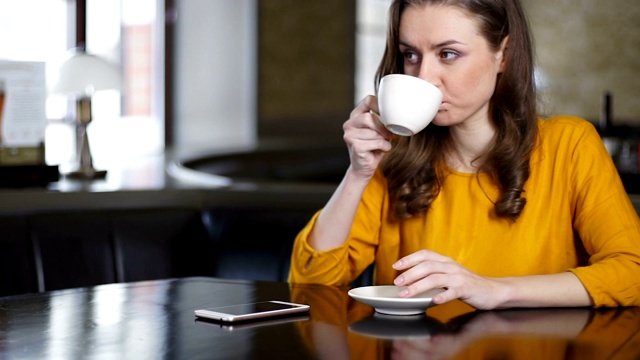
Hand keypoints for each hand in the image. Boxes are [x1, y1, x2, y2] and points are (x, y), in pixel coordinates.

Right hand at [343, 95, 392, 178]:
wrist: (363, 168)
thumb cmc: (373, 147)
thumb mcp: (378, 130)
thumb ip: (381, 120)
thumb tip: (395, 114)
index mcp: (355, 116)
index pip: (368, 101)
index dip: (380, 106)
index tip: (388, 115)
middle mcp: (349, 124)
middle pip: (369, 117)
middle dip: (383, 127)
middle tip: (388, 135)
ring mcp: (349, 135)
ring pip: (374, 131)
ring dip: (384, 139)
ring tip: (384, 143)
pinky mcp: (355, 146)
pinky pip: (376, 142)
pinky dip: (384, 146)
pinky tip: (382, 149)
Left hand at [392, 250, 506, 309]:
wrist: (492, 290)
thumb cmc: (467, 284)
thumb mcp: (449, 274)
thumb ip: (433, 274)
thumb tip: (410, 279)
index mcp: (445, 261)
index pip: (424, 254)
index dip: (409, 258)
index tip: (396, 265)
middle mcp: (451, 266)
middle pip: (427, 266)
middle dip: (410, 273)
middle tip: (397, 282)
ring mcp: (458, 277)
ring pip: (435, 278)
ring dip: (418, 286)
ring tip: (406, 294)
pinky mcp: (466, 289)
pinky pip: (452, 292)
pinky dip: (442, 296)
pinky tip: (434, 300)